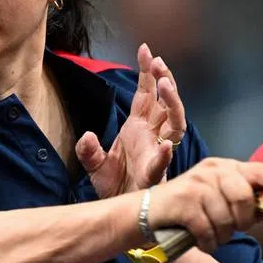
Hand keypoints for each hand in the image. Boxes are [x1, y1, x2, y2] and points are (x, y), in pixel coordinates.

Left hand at [76, 44, 185, 197]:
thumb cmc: (113, 186)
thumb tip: (88, 136)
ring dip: (172, 104)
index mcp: (139, 127)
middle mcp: (152, 135)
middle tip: (158, 63)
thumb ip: (89, 149)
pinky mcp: (156, 174)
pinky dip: (165, 153)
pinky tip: (165, 145)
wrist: (118, 212)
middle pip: (165, 103)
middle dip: (164, 81)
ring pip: (174, 123)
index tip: (146, 50)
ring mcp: (157, 152)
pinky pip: (163, 162)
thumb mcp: (94, 164)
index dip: (148, 72)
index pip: (146, 93)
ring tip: (164, 85)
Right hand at [146, 158, 262, 251]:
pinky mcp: (184, 203)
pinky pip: (209, 231)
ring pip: (226, 220)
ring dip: (221, 236)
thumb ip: (241, 201)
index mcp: (221, 167)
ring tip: (209, 235)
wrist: (145, 214)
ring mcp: (196, 185)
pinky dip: (207, 243)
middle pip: (244, 197)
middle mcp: (210, 171)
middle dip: (242, 221)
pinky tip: (200, 241)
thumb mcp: (214, 197)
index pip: (257, 170)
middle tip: (230, 228)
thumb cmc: (185, 209)